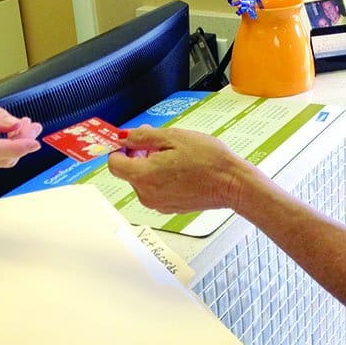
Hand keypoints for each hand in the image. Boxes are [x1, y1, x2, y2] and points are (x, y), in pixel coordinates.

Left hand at [107, 126, 248, 212]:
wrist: (231, 183)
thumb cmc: (208, 160)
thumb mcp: (173, 137)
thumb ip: (143, 137)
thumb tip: (124, 137)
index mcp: (144, 176)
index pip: (114, 164)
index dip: (121, 149)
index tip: (131, 141)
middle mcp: (147, 194)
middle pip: (129, 172)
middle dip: (139, 155)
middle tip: (161, 143)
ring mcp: (158, 203)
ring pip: (143, 180)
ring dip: (151, 166)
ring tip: (175, 156)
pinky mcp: (170, 207)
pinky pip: (156, 190)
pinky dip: (162, 178)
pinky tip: (181, 170)